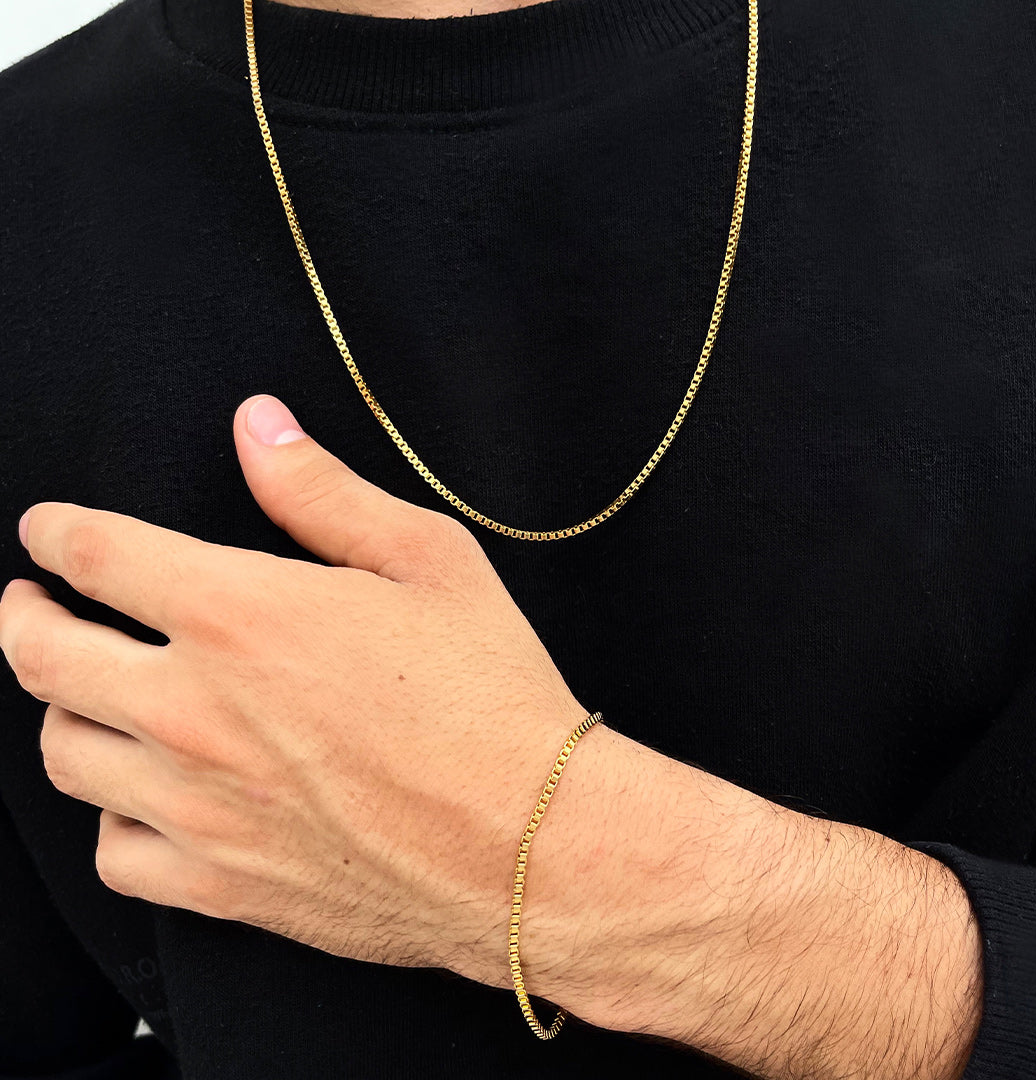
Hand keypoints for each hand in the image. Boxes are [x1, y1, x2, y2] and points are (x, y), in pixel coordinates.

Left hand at [0, 394, 591, 989]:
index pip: (97, 554)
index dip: (56, 533)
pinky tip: (142, 797)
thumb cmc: (489, 697)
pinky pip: (116, 853)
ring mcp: (198, 805)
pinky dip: (112, 815)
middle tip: (31, 604)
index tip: (48, 532)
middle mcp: (194, 710)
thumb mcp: (428, 560)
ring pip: (65, 755)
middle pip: (43, 656)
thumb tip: (259, 426)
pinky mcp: (221, 884)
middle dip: (24, 615)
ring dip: (61, 710)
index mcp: (239, 614)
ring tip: (83, 693)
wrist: (528, 843)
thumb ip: (324, 492)